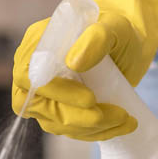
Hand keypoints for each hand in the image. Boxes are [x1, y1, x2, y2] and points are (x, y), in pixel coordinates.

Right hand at [11, 0, 157, 140]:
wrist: (129, 41)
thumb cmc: (118, 27)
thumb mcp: (113, 26)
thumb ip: (95, 38)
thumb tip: (74, 62)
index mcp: (37, 43)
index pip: (28, 77)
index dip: (54, 92)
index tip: (90, 99)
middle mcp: (34, 69)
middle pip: (39, 106)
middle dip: (77, 117)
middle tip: (116, 115)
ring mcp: (46, 92)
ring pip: (56, 123)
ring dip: (91, 128)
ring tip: (126, 119)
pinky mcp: (61, 109)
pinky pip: (70, 129)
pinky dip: (96, 132)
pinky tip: (121, 125)